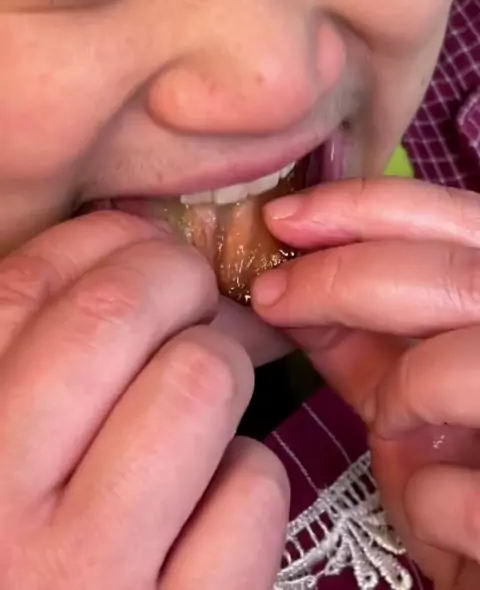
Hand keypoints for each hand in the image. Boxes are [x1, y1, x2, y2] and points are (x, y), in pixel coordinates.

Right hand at [0, 211, 288, 589]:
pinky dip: (248, 478)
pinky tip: (212, 507)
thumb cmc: (25, 551)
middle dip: (175, 280)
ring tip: (201, 406)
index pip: (23, 288)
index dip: (102, 242)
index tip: (138, 245)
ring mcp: (90, 580)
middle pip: (117, 316)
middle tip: (189, 300)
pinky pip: (250, 493)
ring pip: (198, 384)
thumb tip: (123, 258)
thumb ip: (27, 364)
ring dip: (219, 372)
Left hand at [252, 178, 479, 588]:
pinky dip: (430, 502)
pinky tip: (434, 516)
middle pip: (459, 278)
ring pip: (468, 367)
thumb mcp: (408, 394)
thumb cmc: (461, 473)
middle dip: (344, 278)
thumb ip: (359, 336)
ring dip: (403, 394)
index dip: (369, 206)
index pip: (460, 220)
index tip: (282, 217)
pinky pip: (471, 493)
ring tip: (391, 426)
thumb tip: (280, 282)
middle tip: (271, 294)